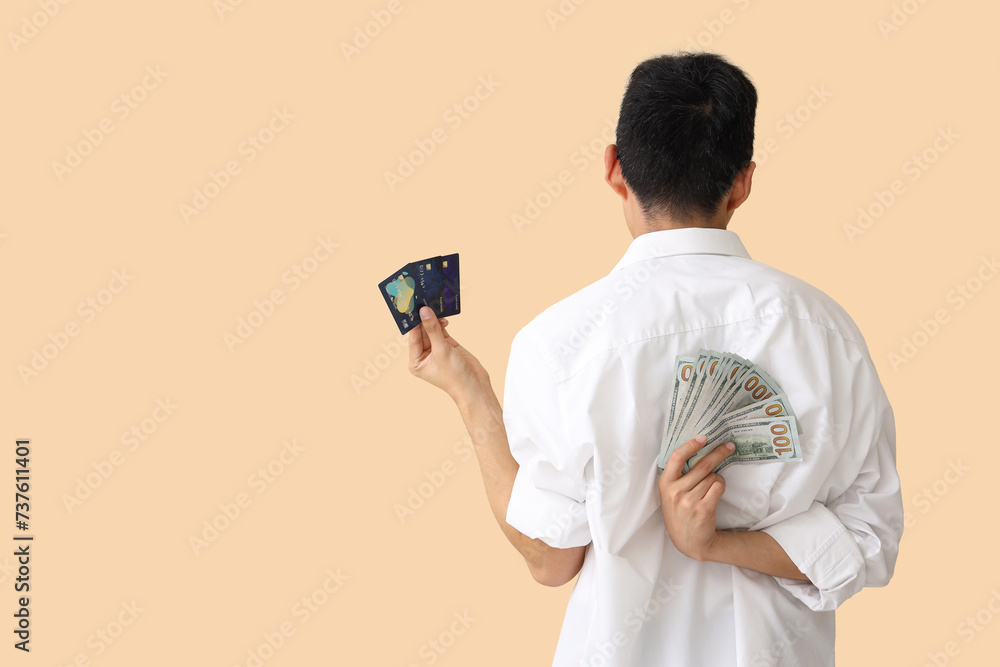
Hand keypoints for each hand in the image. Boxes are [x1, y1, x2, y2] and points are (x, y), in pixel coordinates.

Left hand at [408, 306, 488, 401]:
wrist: (474, 386)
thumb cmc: (454, 376)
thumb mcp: (441, 351)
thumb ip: (433, 330)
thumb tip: (425, 312)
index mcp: (416, 361)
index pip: (413, 337)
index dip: (415, 322)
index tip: (415, 307)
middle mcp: (424, 355)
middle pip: (422, 332)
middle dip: (425, 319)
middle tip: (426, 302)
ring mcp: (436, 349)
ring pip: (432, 329)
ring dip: (434, 320)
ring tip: (436, 307)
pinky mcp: (447, 345)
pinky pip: (441, 330)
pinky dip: (442, 323)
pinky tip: (444, 316)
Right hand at [657, 435, 734, 560]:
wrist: (689, 541)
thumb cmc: (679, 513)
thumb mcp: (670, 494)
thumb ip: (678, 476)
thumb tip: (697, 451)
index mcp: (665, 484)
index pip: (676, 458)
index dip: (690, 445)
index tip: (703, 437)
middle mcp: (675, 491)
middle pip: (701, 465)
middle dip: (718, 453)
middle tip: (729, 446)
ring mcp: (689, 501)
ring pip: (712, 476)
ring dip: (716, 478)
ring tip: (710, 489)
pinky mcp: (703, 509)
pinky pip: (718, 486)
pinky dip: (720, 486)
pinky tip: (715, 492)